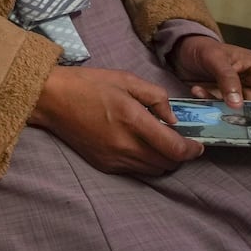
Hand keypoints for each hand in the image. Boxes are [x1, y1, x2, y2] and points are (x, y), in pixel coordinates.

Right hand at [30, 65, 202, 174]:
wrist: (52, 99)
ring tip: (161, 143)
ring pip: (152, 171)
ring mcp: (114, 159)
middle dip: (179, 156)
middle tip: (180, 141)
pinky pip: (135, 170)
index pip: (173, 149)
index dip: (191, 150)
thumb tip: (173, 118)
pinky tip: (141, 146)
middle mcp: (125, 146)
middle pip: (166, 164)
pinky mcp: (104, 165)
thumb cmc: (89, 84)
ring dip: (163, 161)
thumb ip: (155, 97)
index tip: (197, 144)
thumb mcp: (126, 79)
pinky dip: (145, 162)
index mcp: (132, 121)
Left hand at [170, 35, 250, 128]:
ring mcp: (245, 98)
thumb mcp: (216, 58)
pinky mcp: (228, 106)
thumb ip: (227, 79)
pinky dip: (214, 109)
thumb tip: (238, 105)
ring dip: (237, 118)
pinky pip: (228, 116)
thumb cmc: (204, 48)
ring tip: (219, 110)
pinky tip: (198, 91)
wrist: (182, 51)